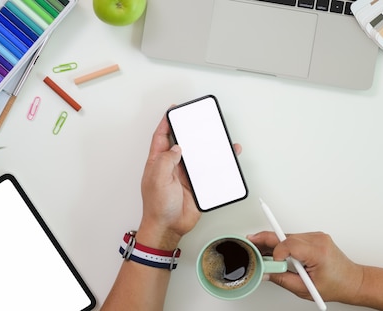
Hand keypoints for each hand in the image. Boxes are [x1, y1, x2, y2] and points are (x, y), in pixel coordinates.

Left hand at [137, 113, 240, 249]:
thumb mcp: (158, 180)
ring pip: (198, 156)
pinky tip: (225, 160)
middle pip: (182, 143)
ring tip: (218, 138)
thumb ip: (166, 160)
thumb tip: (177, 147)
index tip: (172, 110)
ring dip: (207, 148)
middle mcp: (172, 166)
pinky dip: (218, 165)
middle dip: (189, 131)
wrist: (169, 228)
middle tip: (198, 120)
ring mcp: (185, 175)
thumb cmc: (158, 207)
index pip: (161, 137)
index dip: (166, 123)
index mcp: (158, 162)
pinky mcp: (197, 184)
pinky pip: (209, 171)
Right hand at [248, 231, 363, 303]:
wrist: (352, 281)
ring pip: (288, 236)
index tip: (270, 262)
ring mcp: (317, 236)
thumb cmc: (336, 285)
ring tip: (261, 251)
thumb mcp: (305, 288)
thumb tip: (266, 272)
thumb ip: (282, 279)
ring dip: (275, 243)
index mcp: (318, 252)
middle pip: (285, 236)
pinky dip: (284, 244)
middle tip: (251, 241)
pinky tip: (275, 251)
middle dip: (266, 240)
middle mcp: (318, 240)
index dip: (276, 252)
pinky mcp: (315, 237)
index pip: (290, 244)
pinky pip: (294, 237)